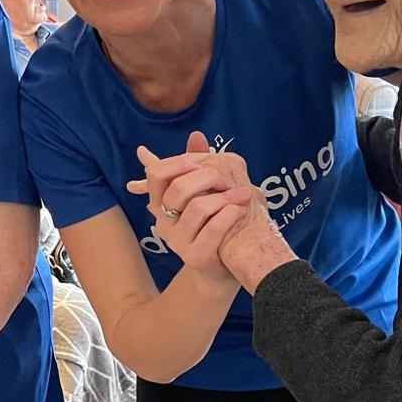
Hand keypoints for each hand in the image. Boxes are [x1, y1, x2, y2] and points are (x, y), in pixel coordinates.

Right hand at [127, 132, 252, 278]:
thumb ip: (197, 165)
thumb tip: (197, 134)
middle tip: (228, 176)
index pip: (156, 176)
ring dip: (225, 198)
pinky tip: (241, 209)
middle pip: (178, 189)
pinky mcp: (196, 257)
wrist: (224, 266)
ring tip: (245, 194)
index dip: (177, 164)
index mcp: (162, 206)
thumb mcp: (204, 192)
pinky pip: (212, 230)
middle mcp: (164, 224)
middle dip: (207, 178)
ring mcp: (179, 243)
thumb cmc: (214, 223)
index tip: (198, 162)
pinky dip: (229, 216)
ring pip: (198, 208)